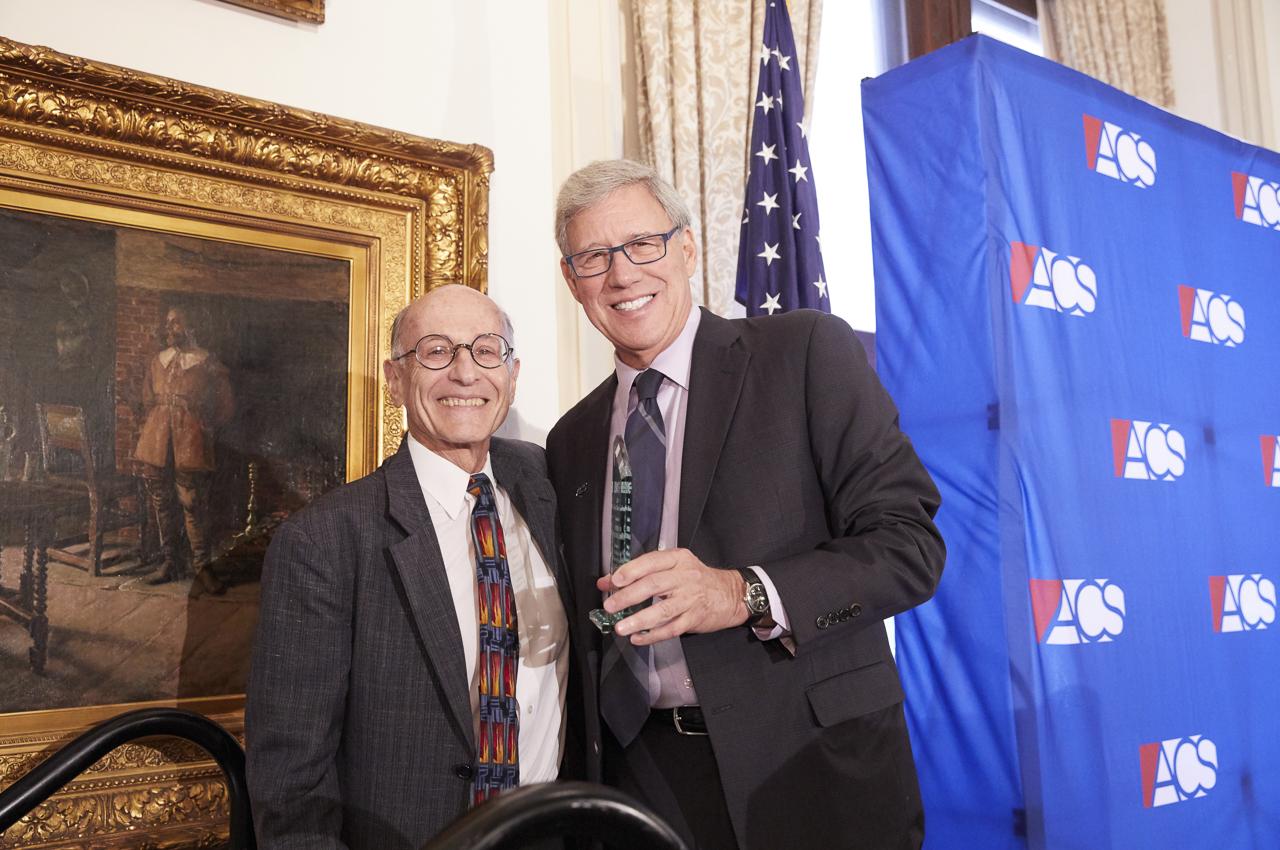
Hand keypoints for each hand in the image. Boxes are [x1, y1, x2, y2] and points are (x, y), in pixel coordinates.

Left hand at [597, 548, 747, 644]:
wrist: (730, 594)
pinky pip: (671, 628)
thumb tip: (607, 582)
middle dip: (628, 596)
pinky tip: (638, 638)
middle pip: (653, 585)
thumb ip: (640, 572)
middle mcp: (685, 577)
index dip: (630, 571)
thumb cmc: (697, 580)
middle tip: (610, 606)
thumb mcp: (673, 567)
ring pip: (662, 610)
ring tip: (621, 627)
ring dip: (639, 620)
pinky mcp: (695, 618)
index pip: (651, 562)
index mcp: (678, 559)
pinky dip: (653, 635)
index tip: (613, 581)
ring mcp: (691, 599)